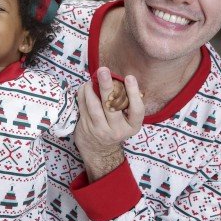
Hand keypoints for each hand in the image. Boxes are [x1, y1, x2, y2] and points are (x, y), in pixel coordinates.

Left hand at [74, 67, 144, 181]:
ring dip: (91, 89)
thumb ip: (127, 102)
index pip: (137, 110)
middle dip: (107, 86)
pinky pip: (83, 107)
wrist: (99, 150)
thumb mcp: (127, 120)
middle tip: (103, 70)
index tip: (129, 77)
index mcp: (132, 126)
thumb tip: (120, 78)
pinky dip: (83, 94)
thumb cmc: (115, 126)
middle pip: (112, 106)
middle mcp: (118, 130)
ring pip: (94, 106)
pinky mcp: (86, 128)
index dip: (133, 93)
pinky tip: (85, 87)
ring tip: (91, 79)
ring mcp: (101, 130)